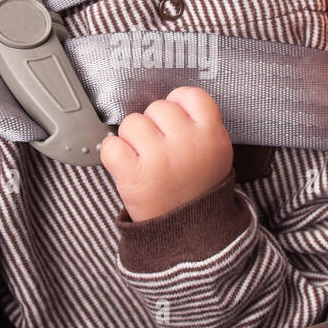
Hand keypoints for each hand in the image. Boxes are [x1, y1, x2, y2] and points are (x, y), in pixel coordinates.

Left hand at [100, 86, 233, 221]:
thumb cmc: (196, 189)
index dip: (178, 104)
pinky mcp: (135, 175)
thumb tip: (169, 102)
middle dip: (154, 125)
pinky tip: (126, 164)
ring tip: (145, 159)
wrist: (189, 232)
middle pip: (157, 107)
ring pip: (132, 122)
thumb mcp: (215, 153)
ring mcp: (161, 158)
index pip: (191, 95)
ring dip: (132, 139)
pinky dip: (112, 153)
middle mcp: (187, 144)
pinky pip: (111, 145)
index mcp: (212, 136)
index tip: (174, 120)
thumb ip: (199, 125)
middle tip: (161, 149)